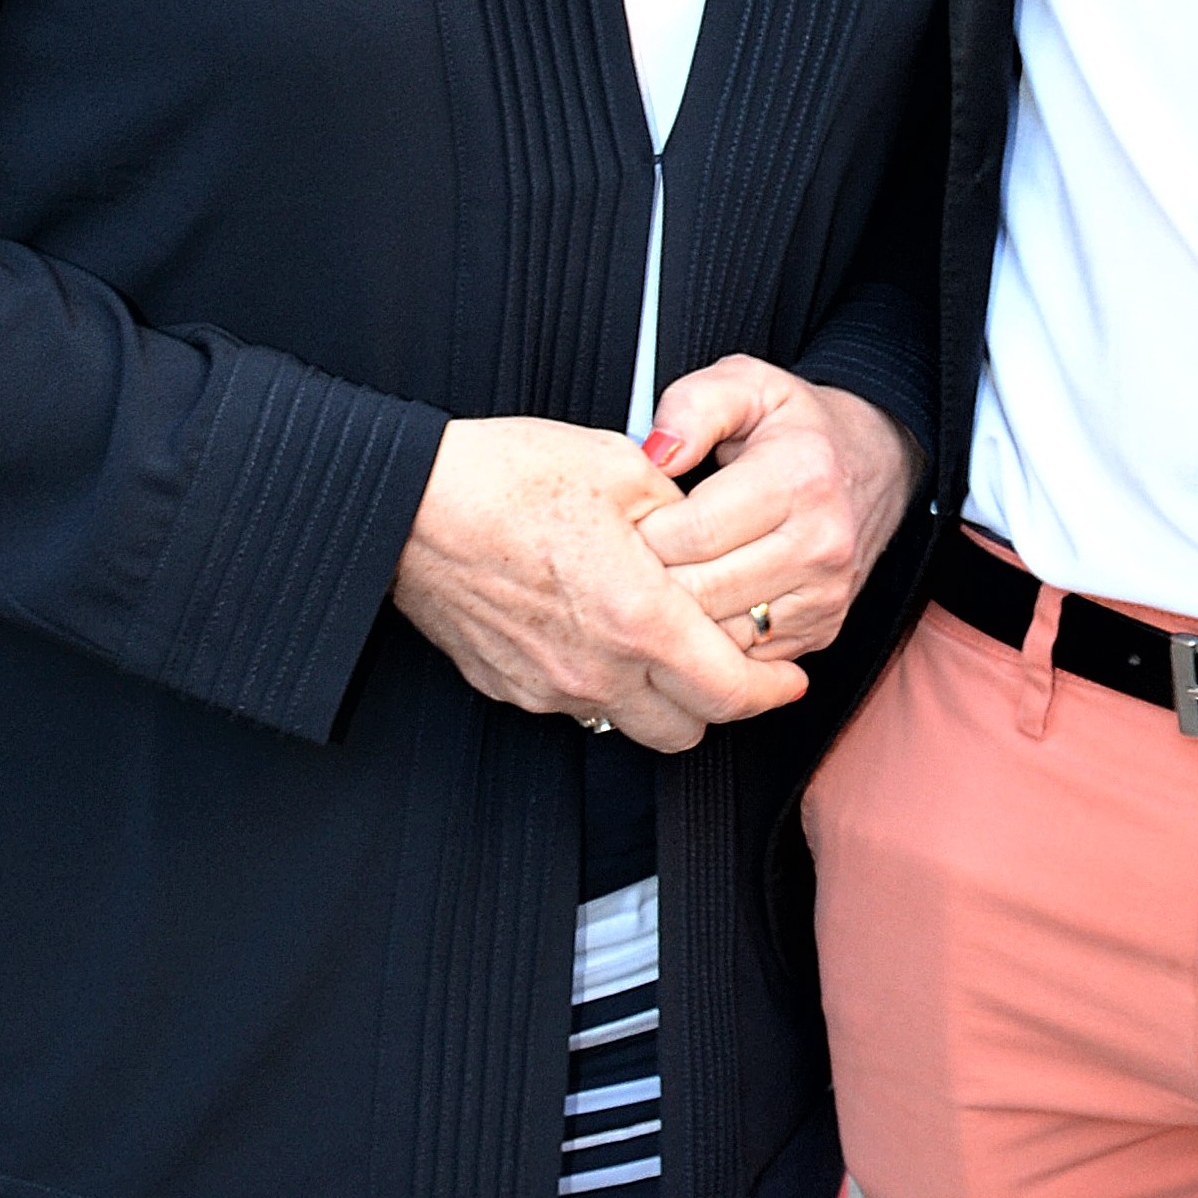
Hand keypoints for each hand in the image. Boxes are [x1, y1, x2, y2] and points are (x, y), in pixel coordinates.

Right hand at [392, 416, 808, 753]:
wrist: (408, 504)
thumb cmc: (508, 477)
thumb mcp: (622, 468)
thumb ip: (683, 513)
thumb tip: (707, 534)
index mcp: (639, 619)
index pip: (732, 691)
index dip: (773, 691)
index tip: (789, 677)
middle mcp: (598, 671)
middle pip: (691, 728)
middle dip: (722, 701)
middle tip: (733, 662)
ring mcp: (549, 689)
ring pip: (633, 726)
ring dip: (661, 700)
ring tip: (664, 648)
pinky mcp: (509, 688)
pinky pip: (577, 705)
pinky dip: (602, 683)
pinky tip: (595, 632)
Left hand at [632, 359, 922, 660]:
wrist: (874, 462)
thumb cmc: (797, 424)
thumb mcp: (746, 383)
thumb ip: (693, 405)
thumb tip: (655, 453)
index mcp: (799, 478)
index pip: (692, 532)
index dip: (641, 530)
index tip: (624, 520)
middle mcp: (822, 544)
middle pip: (702, 592)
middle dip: (648, 580)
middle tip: (622, 559)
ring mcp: (825, 596)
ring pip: (719, 637)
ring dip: (674, 618)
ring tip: (649, 584)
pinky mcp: (821, 630)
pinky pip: (743, 656)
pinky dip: (706, 641)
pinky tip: (689, 609)